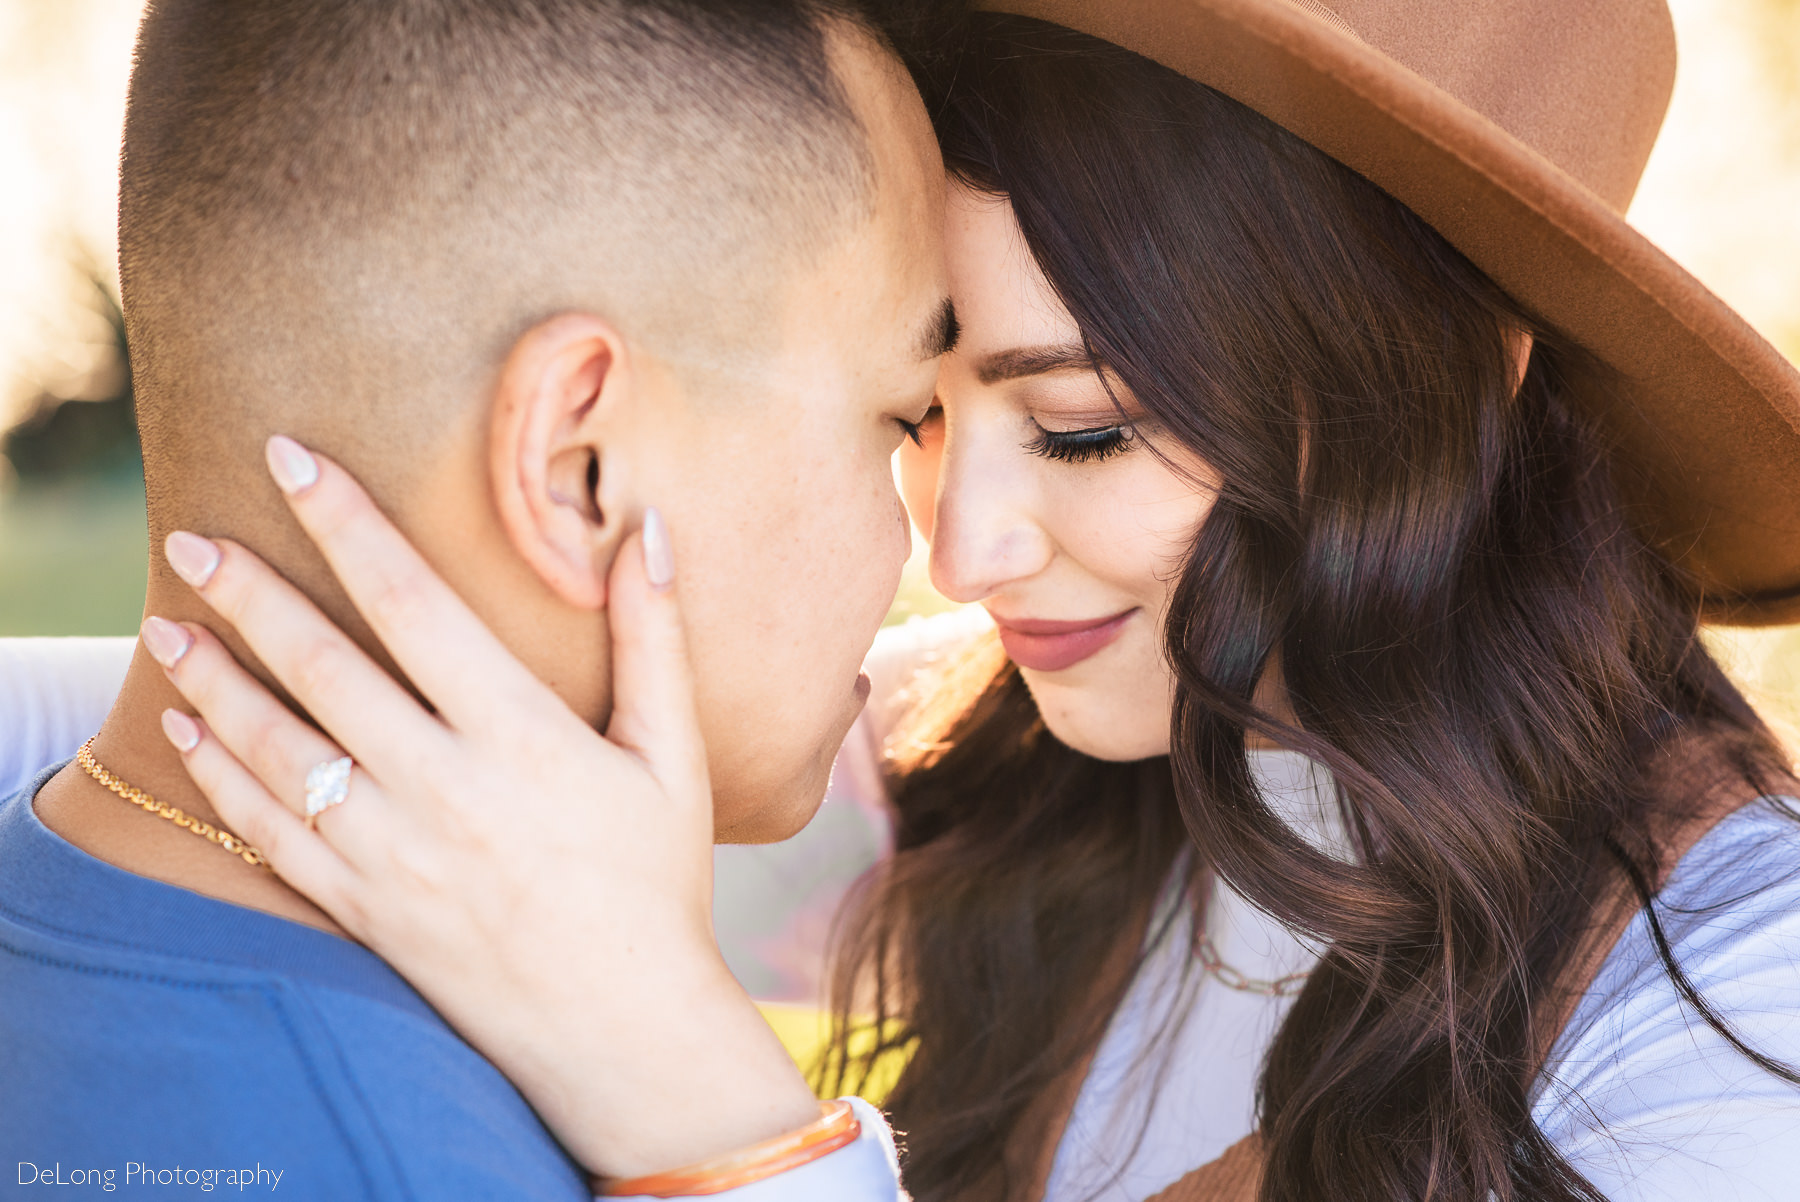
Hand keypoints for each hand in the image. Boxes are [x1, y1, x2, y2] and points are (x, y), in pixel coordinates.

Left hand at [146, 436, 818, 1177]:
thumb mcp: (673, 757)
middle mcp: (442, 787)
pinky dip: (222, 779)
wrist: (620, 1027)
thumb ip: (656, 639)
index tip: (294, 461)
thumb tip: (649, 528)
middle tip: (191, 537)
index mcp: (519, 736)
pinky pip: (272, 834)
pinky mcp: (363, 909)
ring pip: (277, 749)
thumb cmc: (657, 882)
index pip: (411, 603)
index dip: (348, 523)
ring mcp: (391, 855)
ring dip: (211, 681)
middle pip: (321, 666)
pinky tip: (190, 733)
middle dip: (249, 592)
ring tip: (164, 624)